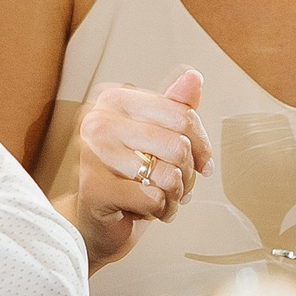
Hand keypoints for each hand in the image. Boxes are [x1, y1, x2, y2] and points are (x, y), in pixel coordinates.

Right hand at [74, 68, 214, 267]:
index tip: (203, 162)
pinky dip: (161, 210)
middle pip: (177, 145)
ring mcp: (92, 154)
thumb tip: (193, 76)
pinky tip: (150, 210)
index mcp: (114, 99)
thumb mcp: (157, 138)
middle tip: (180, 185)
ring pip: (167, 174)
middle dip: (188, 174)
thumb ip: (175, 106)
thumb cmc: (129, 175)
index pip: (181, 114)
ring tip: (164, 197)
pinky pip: (153, 198)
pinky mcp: (93, 188)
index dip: (201, 144)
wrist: (97, 220)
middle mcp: (98, 121)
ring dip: (176, 195)